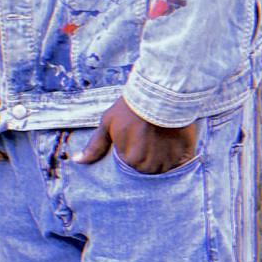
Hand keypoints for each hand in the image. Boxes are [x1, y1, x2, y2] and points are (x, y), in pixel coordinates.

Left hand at [78, 96, 199, 174]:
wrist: (161, 93)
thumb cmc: (131, 107)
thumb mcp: (108, 122)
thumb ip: (95, 145)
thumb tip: (77, 161)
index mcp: (129, 160)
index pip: (131, 164)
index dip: (133, 150)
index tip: (137, 135)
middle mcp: (149, 166)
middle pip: (147, 169)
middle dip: (148, 155)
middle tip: (150, 135)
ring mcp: (168, 162)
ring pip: (163, 169)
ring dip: (163, 158)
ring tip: (162, 138)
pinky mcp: (184, 156)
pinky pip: (180, 166)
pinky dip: (178, 158)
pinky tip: (174, 144)